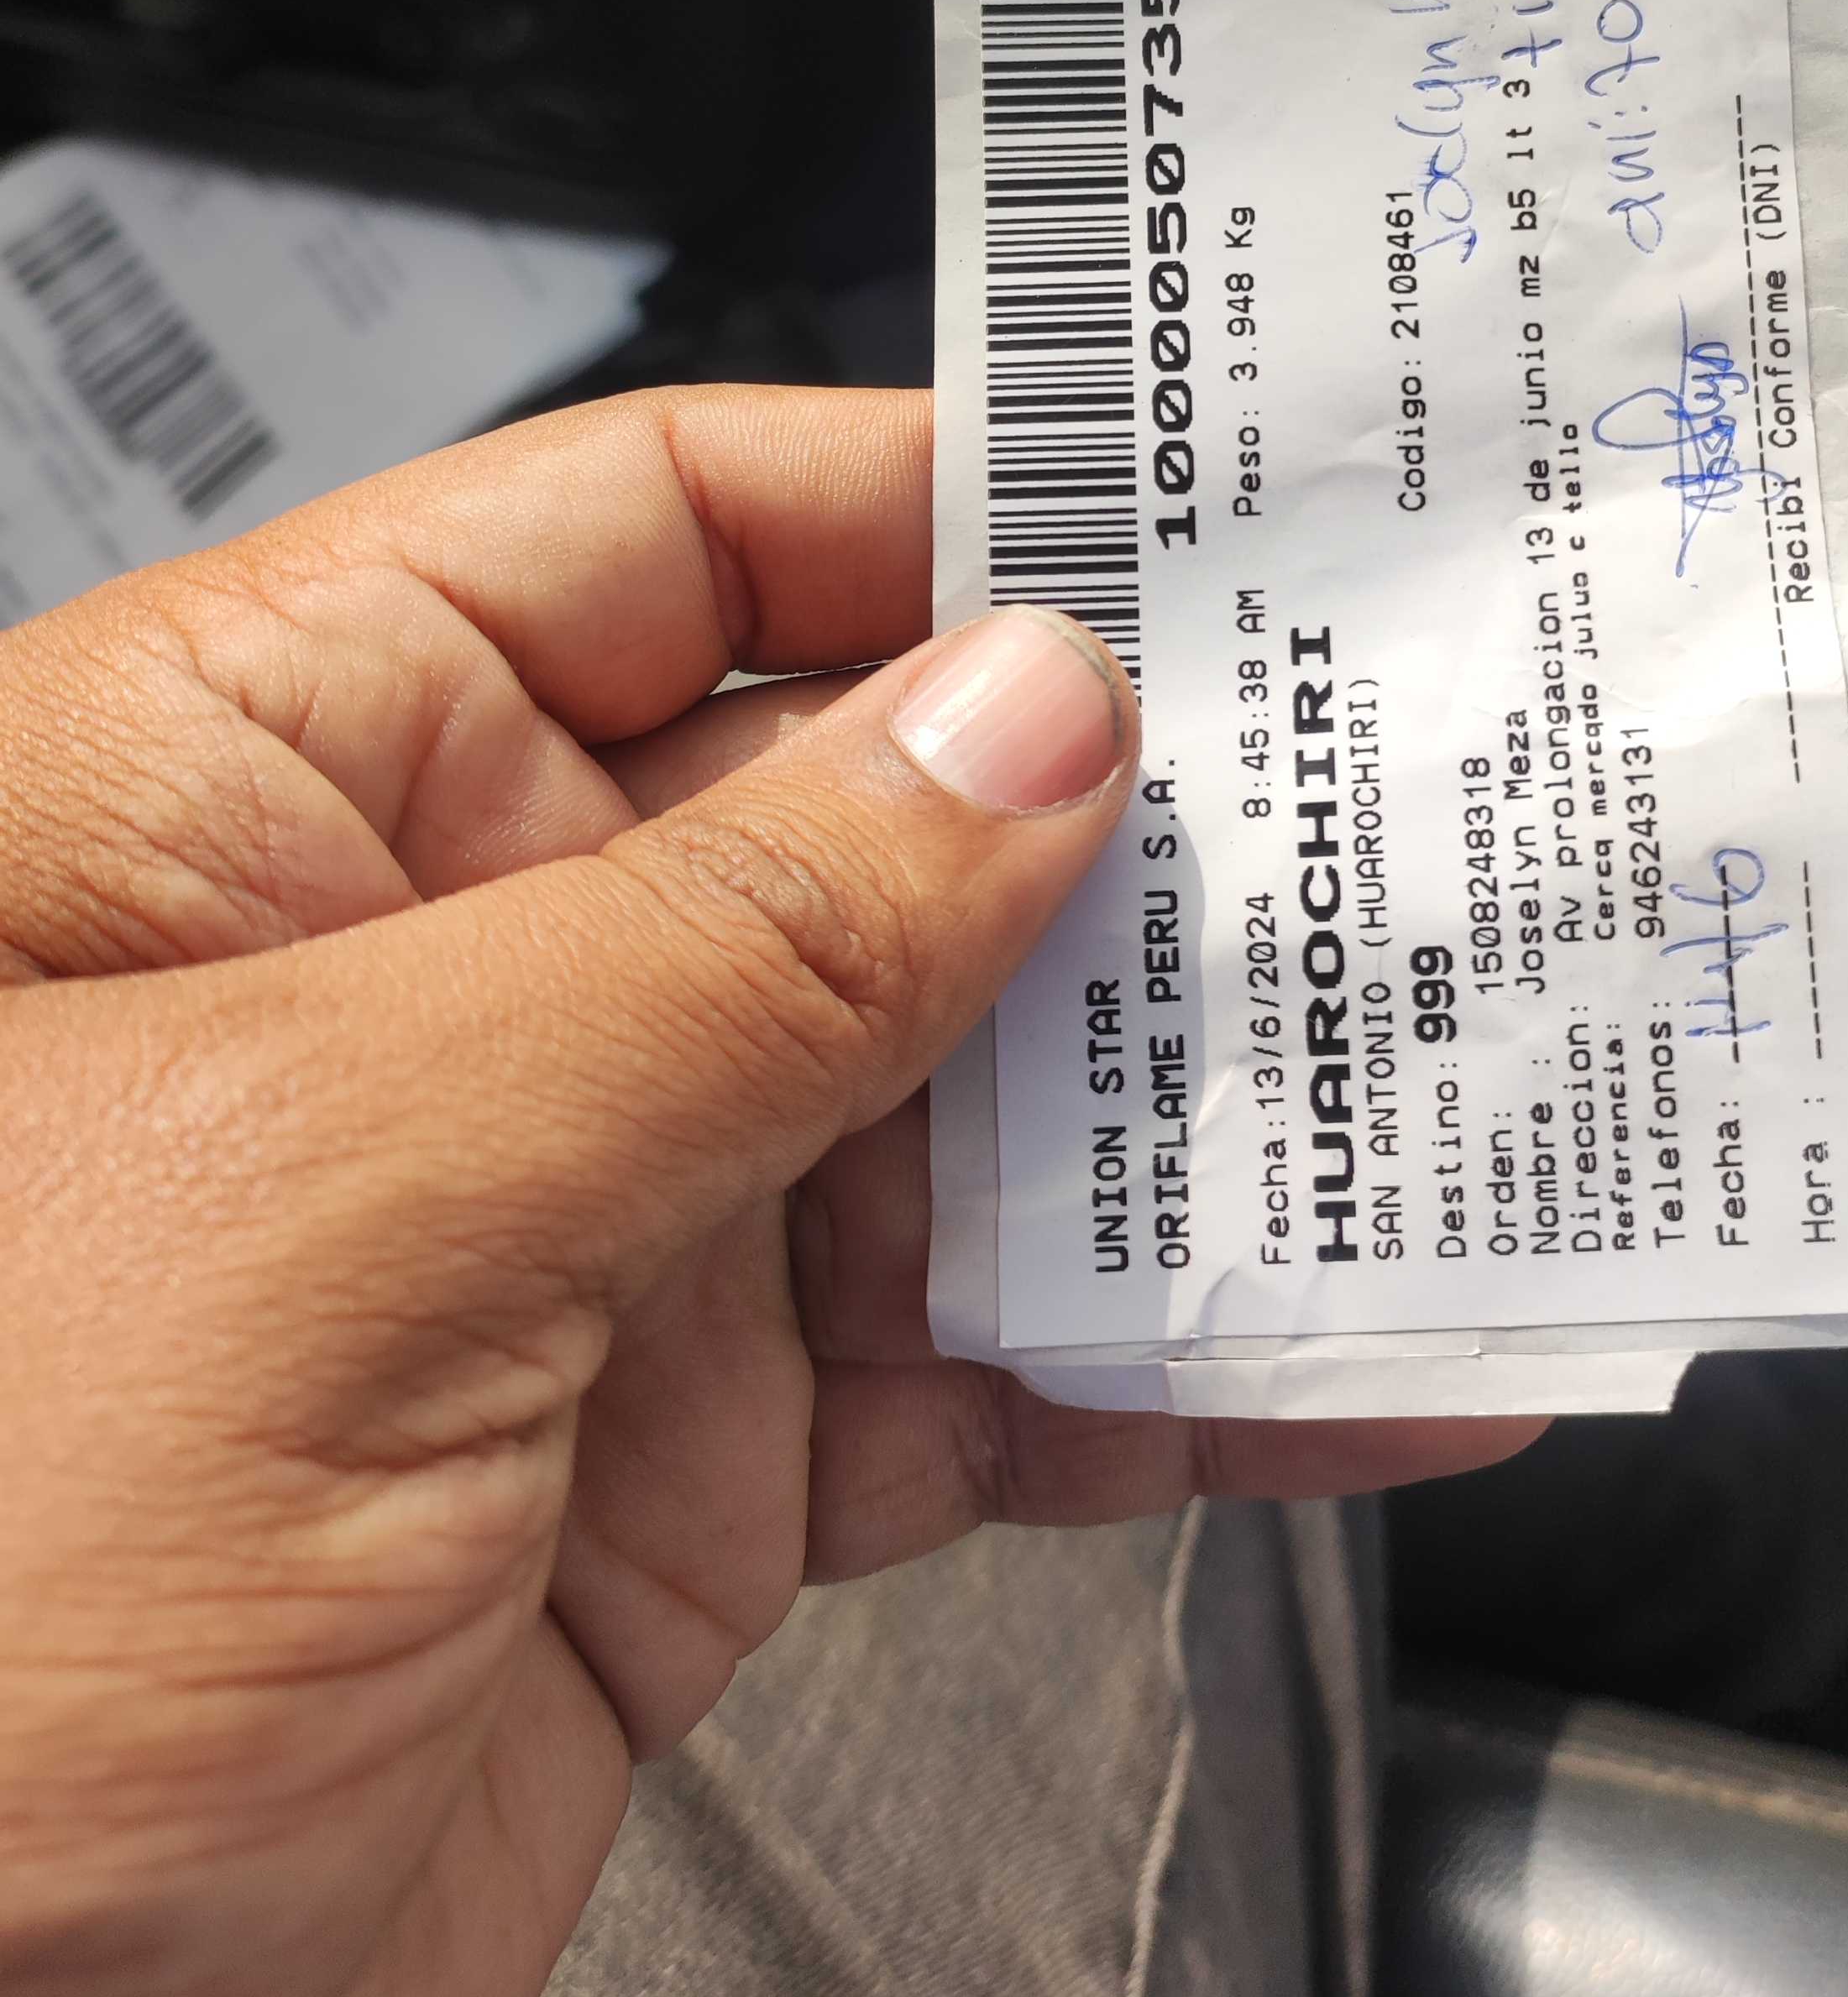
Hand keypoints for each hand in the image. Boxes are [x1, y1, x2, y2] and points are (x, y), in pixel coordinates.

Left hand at [0, 386, 1538, 1996]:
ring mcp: (562, 1244)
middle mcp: (428, 988)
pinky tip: (1341, 1353)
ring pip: (947, 1105)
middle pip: (854, 820)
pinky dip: (1161, 1374)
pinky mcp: (663, 1486)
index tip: (1188, 525)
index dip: (924, 509)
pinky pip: (963, 1378)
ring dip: (1188, 1109)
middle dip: (1127, 829)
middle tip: (1401, 813)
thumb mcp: (331, 1202)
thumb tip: (1022, 722)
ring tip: (1434, 1074)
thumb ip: (718, 949)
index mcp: (263, 798)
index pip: (648, 534)